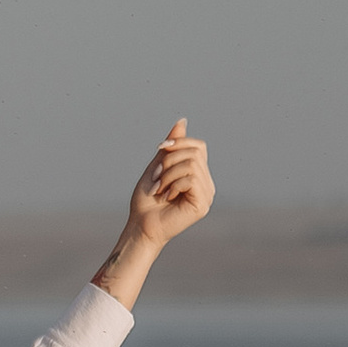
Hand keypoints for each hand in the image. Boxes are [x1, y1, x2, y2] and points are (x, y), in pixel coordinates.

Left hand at [128, 116, 213, 245]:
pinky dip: (173, 184)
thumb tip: (182, 121)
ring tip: (161, 189)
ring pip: (192, 165)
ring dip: (169, 174)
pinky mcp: (203, 204)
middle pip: (195, 153)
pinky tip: (167, 197)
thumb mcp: (157, 166)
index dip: (179, 142)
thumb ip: (171, 146)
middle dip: (170, 160)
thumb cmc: (146, 200)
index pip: (198, 146)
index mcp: (198, 175)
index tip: (160, 148)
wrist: (141, 225)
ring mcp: (207, 194)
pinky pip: (191, 179)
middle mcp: (206, 184)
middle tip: (157, 178)